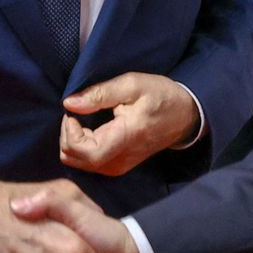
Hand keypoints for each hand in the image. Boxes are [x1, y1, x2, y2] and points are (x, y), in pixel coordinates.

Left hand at [60, 73, 200, 175]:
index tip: (77, 111)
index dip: (70, 130)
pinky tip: (93, 129)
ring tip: (88, 119)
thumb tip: (69, 103)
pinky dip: (82, 146)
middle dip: (68, 133)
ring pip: (76, 161)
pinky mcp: (116, 168)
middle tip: (81, 112)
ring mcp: (117, 167)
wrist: (184, 116)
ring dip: (74, 139)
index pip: (82, 150)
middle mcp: (119, 160)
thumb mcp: (133, 84)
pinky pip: (86, 162)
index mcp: (125, 137)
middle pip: (73, 158)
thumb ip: (100, 93)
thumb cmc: (161, 96)